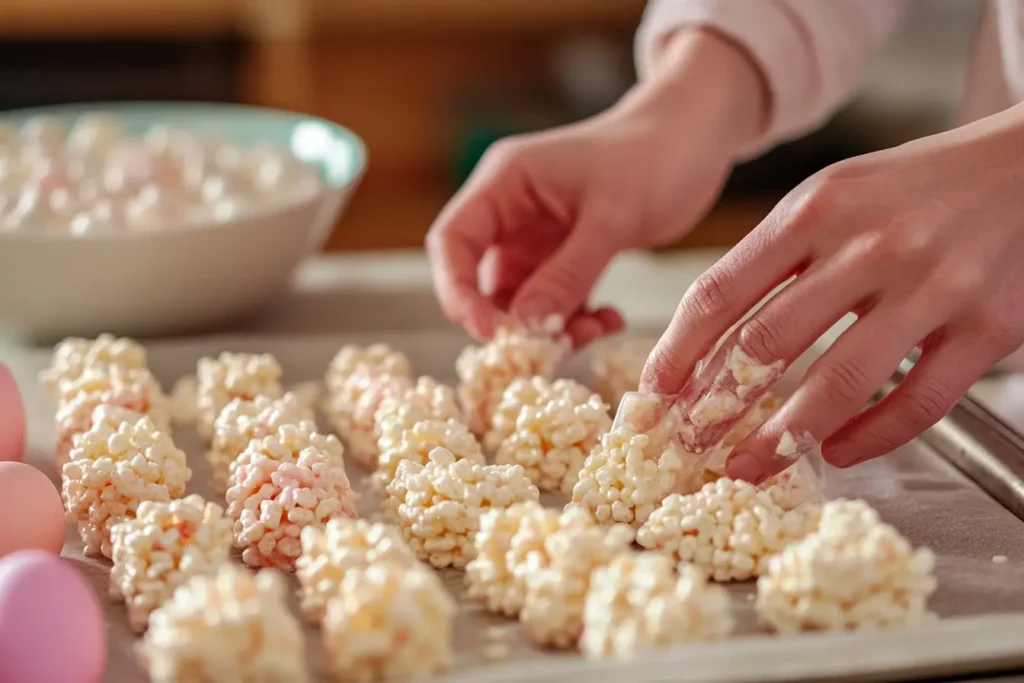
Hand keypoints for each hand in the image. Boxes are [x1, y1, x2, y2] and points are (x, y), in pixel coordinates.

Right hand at [427, 30, 765, 346]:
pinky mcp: (564, 255)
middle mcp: (511, 212)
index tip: (491, 334)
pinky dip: (576, 318)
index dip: (458, 292)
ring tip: (594, 330)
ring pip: (520, 299)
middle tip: (548, 348)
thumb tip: (526, 328)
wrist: (695, 140)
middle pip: (479, 280)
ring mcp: (536, 236)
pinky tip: (610, 318)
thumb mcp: (612, 217)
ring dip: (550, 326)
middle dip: (511, 320)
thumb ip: (568, 273)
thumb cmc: (654, 156)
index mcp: (504, 183)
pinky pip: (554, 301)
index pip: (452, 241)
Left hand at [641, 102, 1023, 481]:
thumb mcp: (832, 196)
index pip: (721, 292)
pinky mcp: (989, 326)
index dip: (676, 353)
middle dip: (714, 408)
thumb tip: (709, 340)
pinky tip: (837, 453)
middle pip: (767, 345)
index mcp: (816, 209)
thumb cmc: (914, 188)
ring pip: (840, 382)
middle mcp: (870, 245)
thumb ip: (775, 258)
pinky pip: (920, 399)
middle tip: (686, 446)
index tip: (652, 394)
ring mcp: (934, 286)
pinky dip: (871, 436)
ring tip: (746, 469)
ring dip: (782, 438)